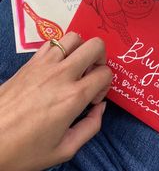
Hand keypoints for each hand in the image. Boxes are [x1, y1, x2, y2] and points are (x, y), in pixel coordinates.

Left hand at [0, 32, 111, 170]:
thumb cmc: (24, 150)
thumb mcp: (64, 149)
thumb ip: (91, 127)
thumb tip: (100, 107)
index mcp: (73, 97)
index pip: (105, 73)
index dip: (105, 84)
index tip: (94, 98)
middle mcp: (61, 74)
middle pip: (95, 46)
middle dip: (101, 58)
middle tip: (92, 74)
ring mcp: (44, 64)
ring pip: (74, 37)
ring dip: (81, 49)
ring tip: (76, 67)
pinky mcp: (30, 62)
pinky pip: (53, 43)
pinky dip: (62, 49)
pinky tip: (58, 66)